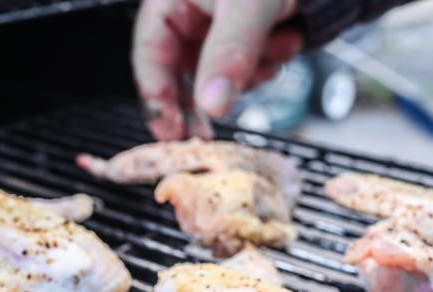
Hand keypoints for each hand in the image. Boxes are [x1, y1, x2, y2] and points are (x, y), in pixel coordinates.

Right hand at [132, 0, 302, 140]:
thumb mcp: (247, 7)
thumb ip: (228, 54)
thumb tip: (212, 105)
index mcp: (169, 2)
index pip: (148, 57)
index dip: (157, 100)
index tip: (171, 135)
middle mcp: (187, 15)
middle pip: (179, 73)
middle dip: (204, 100)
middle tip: (208, 136)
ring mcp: (213, 26)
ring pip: (216, 75)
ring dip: (247, 75)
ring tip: (275, 54)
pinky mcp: (240, 35)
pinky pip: (242, 66)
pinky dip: (264, 64)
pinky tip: (284, 45)